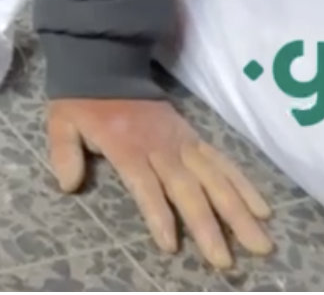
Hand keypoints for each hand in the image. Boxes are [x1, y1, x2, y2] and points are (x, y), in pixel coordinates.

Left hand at [47, 98, 272, 271]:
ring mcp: (182, 142)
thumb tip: (68, 184)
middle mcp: (161, 147)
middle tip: (224, 261)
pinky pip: (222, 163)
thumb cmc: (84, 100)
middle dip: (207, 225)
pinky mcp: (194, 138)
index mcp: (127, 146)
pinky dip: (243, 185)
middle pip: (187, 188)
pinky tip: (262, 209)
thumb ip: (64, 152)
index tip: (170, 245)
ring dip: (237, 212)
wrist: (108, 62)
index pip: (146, 185)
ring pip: (214, 179)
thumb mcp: (61, 122)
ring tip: (258, 242)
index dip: (158, 214)